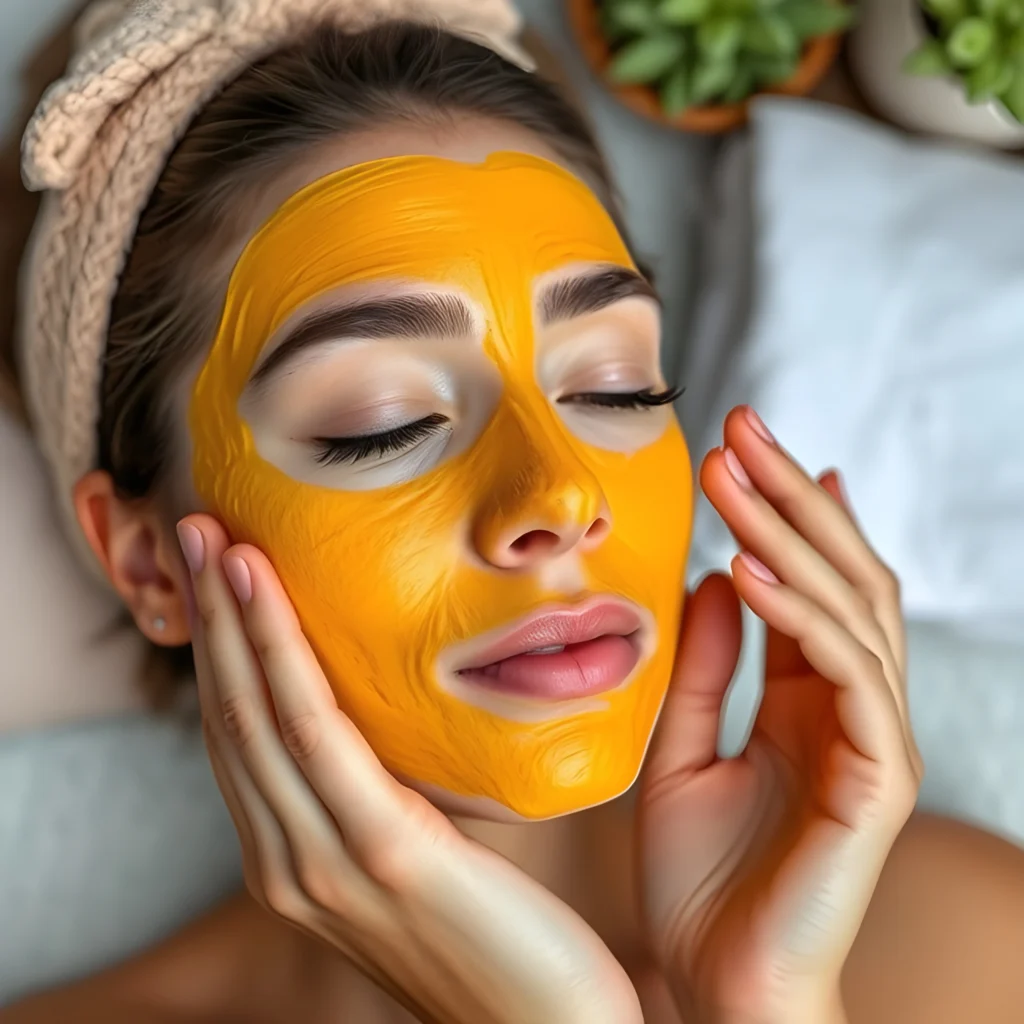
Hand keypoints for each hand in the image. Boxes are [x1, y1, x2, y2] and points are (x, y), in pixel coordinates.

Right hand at [176, 514, 641, 1023]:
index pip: (240, 734)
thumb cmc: (497, 938)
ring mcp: (323, 863)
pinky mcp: (381, 854)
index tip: (215, 571)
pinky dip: (278, 653)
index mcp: (295, 858)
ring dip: (230, 618)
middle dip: (208, 618)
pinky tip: (262, 591)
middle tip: (194, 529)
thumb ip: (384, 793)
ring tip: (215, 539)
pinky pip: (313, 732)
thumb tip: (389, 717)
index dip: (220, 648)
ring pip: (256, 713)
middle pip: (230, 714)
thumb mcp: (418, 855)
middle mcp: (288, 862)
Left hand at [635, 406, 922, 1023]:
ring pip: (847, 607)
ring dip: (787, 533)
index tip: (739, 448)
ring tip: (734, 474)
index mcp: (803, 697)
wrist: (715, 986)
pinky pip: (846, 674)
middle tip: (740, 423)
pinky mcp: (877, 779)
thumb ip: (704, 666)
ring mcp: (871, 739)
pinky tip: (744, 568)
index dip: (776, 512)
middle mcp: (847, 706)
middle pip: (833, 573)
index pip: (803, 582)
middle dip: (787, 495)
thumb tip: (708, 575)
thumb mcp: (681, 747)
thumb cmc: (699, 880)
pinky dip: (798, 615)